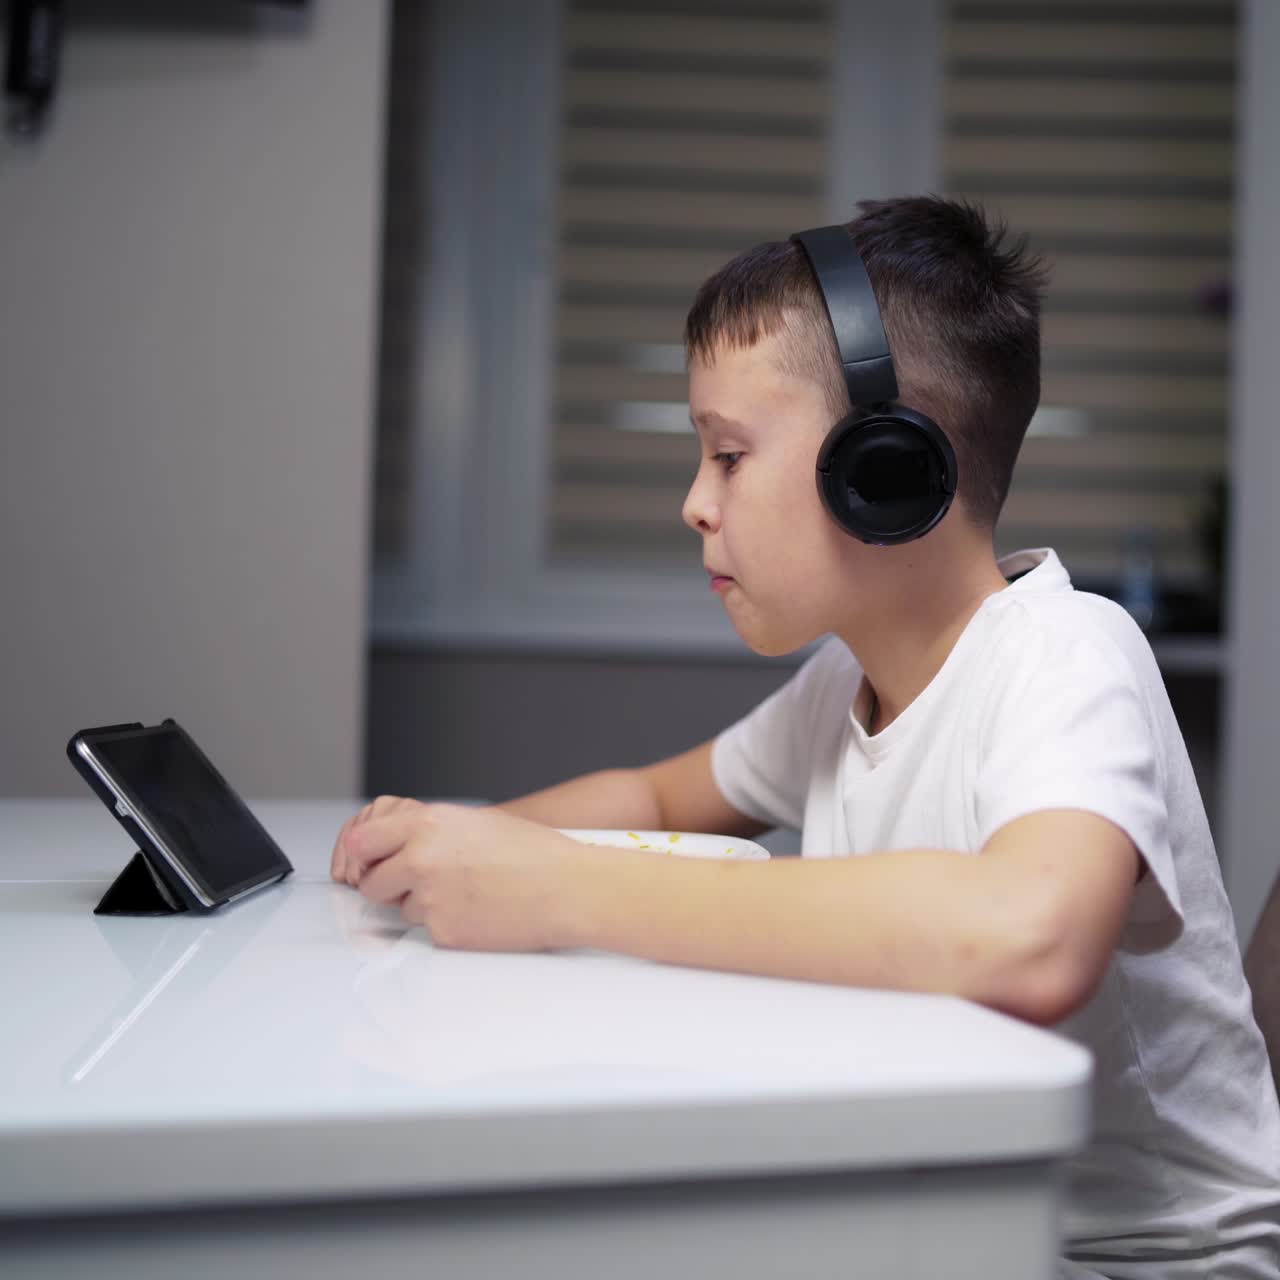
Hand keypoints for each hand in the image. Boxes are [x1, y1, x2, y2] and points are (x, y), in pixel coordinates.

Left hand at [330, 798, 589, 950]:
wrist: (568, 888)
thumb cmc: (534, 853)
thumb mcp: (476, 822)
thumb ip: (430, 831)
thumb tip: (398, 845)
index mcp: (428, 823)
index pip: (362, 842)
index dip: (366, 856)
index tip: (371, 864)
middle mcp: (421, 858)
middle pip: (372, 882)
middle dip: (390, 886)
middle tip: (421, 884)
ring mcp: (430, 897)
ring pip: (402, 909)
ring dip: (424, 906)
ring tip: (469, 894)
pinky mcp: (443, 932)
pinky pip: (429, 931)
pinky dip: (448, 925)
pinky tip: (480, 912)